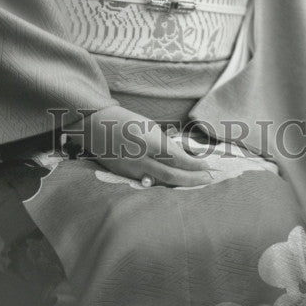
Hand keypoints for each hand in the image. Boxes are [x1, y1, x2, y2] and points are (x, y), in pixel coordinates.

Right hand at [75, 105, 212, 187]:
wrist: (96, 126)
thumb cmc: (125, 121)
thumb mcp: (149, 127)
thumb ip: (164, 143)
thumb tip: (182, 156)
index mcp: (150, 142)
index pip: (178, 158)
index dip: (195, 164)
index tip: (207, 165)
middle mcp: (142, 159)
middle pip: (172, 175)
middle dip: (193, 178)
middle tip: (209, 178)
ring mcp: (133, 170)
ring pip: (162, 182)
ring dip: (181, 183)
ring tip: (196, 183)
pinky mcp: (125, 176)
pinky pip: (149, 182)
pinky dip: (163, 183)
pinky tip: (175, 184)